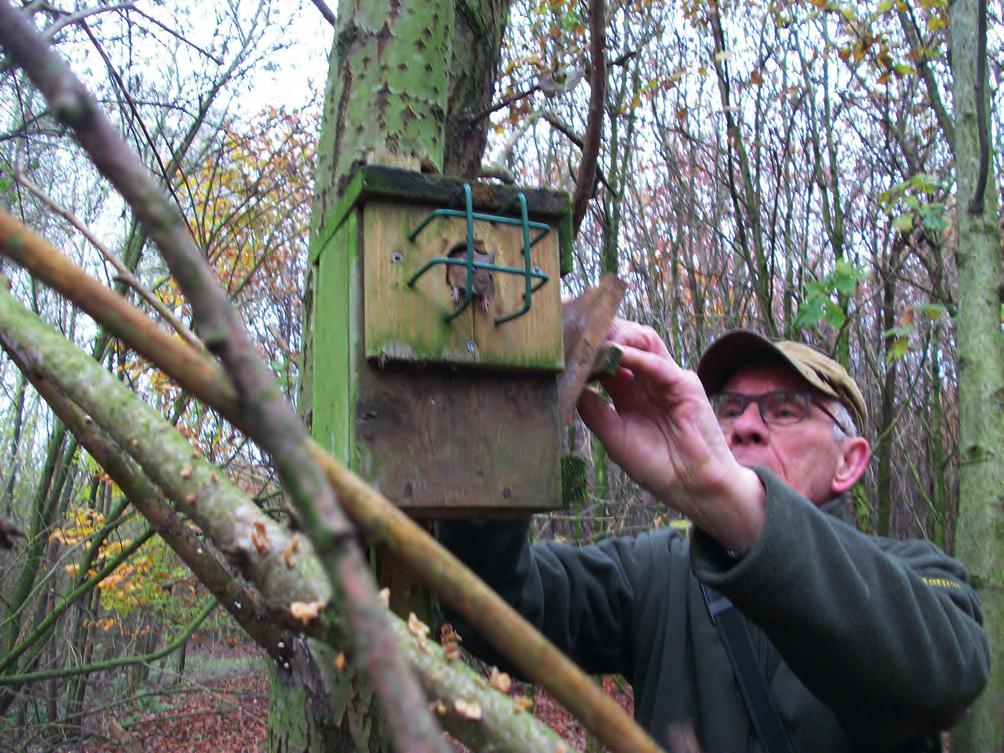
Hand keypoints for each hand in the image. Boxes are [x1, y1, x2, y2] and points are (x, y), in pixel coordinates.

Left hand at [576, 320, 765, 549]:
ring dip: (620, 337)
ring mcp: (665, 379)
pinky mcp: (684, 384)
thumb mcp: (614, 438)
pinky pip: (658, 363)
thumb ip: (594, 411)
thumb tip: (570, 385)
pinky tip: (618, 354)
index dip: (588, 353)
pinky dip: (637, 356)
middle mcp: (646, 381)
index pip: (606, 361)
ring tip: (597, 340)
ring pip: (643, 342)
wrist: (692, 486)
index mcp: (627, 393)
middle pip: (625, 343)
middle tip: (579, 335)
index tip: (566, 349)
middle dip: (603, 336)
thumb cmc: (656, 466)